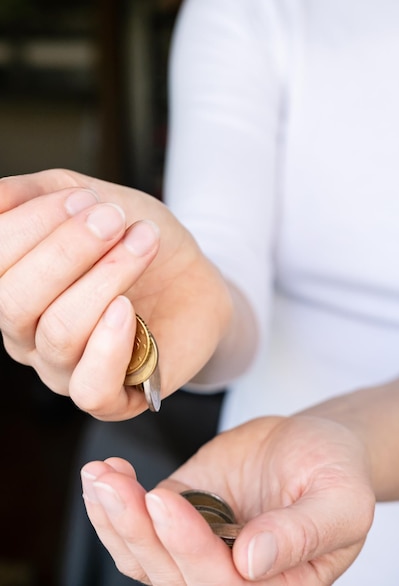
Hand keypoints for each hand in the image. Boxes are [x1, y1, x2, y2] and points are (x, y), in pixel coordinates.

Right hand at [0, 169, 231, 418]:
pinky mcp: (112, 396)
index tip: (86, 198)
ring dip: (106, 277)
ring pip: (59, 333)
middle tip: (114, 219)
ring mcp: (65, 369)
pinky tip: (129, 308)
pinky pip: (91, 388)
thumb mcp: (91, 198)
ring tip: (143, 243)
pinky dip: (110, 344)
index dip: (33, 223)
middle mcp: (27, 334)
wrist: (191, 275)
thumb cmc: (135, 237)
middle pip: (15, 302)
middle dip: (68, 249)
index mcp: (12, 285)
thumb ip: (39, 193)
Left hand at [81, 415, 374, 584]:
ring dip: (115, 520)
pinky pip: (140, 526)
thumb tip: (252, 561)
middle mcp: (230, 578)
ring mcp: (199, 548)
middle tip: (113, 484)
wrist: (314, 444)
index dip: (190, 548)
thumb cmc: (337, 472)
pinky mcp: (181, 515)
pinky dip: (116, 506)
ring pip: (145, 556)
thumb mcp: (341, 500)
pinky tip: (106, 475)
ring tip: (100, 477)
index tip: (166, 499)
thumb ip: (304, 533)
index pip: (222, 585)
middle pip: (172, 574)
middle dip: (138, 530)